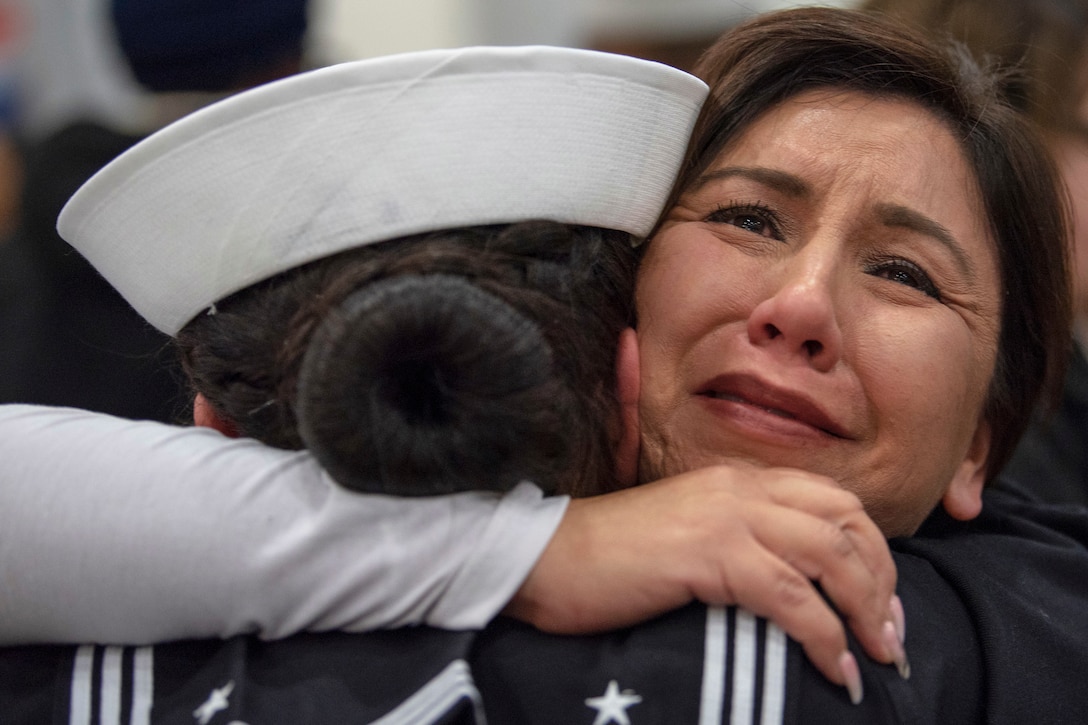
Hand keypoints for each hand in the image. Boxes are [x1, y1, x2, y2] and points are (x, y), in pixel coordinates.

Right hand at [504, 463, 905, 695]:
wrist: (549, 557)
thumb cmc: (613, 557)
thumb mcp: (688, 533)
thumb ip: (738, 540)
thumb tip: (790, 586)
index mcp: (739, 479)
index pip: (834, 500)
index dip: (873, 552)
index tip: (883, 603)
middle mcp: (742, 488)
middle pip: (847, 523)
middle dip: (883, 582)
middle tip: (890, 636)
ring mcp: (727, 517)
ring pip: (832, 556)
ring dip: (866, 614)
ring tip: (876, 659)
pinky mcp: (710, 554)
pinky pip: (793, 599)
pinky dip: (826, 639)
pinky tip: (836, 671)